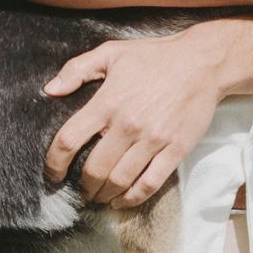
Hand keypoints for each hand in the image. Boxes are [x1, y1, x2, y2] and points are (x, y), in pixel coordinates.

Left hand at [42, 31, 226, 207]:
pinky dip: (132, 198)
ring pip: (120, 181)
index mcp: (108, 102)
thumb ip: (77, 69)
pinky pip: (150, 183)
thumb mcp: (112, 52)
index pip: (69, 140)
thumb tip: (50, 89)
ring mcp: (153, 139)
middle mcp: (128, 124)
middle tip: (81, 189)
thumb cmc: (156, 57)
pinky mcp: (175, 149)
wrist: (203, 62)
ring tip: (99, 196)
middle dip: (83, 186)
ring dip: (104, 195)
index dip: (54, 163)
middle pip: (94, 169)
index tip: (53, 173)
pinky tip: (123, 200)